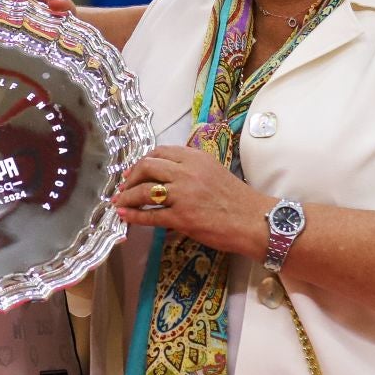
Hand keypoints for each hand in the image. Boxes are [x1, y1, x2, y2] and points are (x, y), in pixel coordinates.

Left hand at [116, 145, 269, 256]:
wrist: (254, 221)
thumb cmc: (237, 199)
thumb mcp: (213, 172)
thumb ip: (190, 170)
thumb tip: (165, 177)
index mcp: (196, 158)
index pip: (159, 152)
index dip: (142, 161)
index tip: (134, 171)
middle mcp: (187, 172)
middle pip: (147, 167)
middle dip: (130, 177)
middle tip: (124, 187)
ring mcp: (183, 195)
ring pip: (144, 191)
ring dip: (127, 197)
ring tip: (119, 203)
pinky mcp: (182, 218)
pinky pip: (150, 215)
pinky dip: (134, 216)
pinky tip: (125, 216)